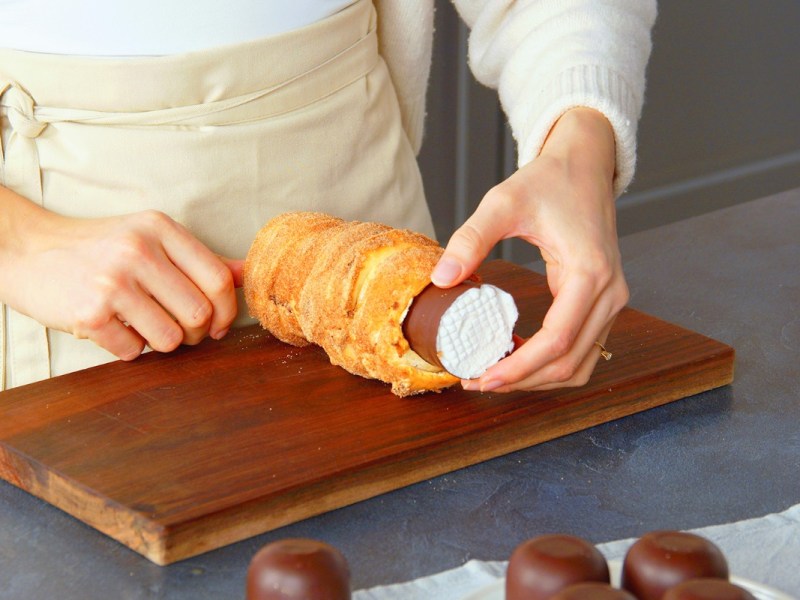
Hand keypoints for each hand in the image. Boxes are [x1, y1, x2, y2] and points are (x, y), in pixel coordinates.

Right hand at [0, 191, 241, 360]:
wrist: (28, 251)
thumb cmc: (99, 248)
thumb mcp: (150, 238)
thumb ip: (198, 258)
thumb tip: (245, 274)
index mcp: (160, 229)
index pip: (217, 280)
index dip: (227, 311)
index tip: (219, 324)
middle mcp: (138, 251)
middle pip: (199, 314)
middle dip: (197, 334)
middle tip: (181, 331)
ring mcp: (112, 282)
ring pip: (171, 339)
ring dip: (163, 344)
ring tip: (144, 326)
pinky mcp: (88, 313)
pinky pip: (133, 352)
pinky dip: (129, 348)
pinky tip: (115, 328)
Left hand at [430, 107, 628, 391]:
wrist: (584, 164)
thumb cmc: (548, 180)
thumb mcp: (503, 203)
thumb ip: (471, 239)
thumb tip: (442, 278)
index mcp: (589, 272)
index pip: (556, 340)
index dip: (518, 368)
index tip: (482, 377)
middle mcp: (610, 293)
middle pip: (571, 362)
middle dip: (524, 381)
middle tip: (479, 381)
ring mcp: (612, 300)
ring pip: (581, 363)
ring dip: (539, 379)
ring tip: (495, 375)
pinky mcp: (604, 302)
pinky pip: (582, 347)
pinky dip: (552, 363)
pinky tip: (517, 358)